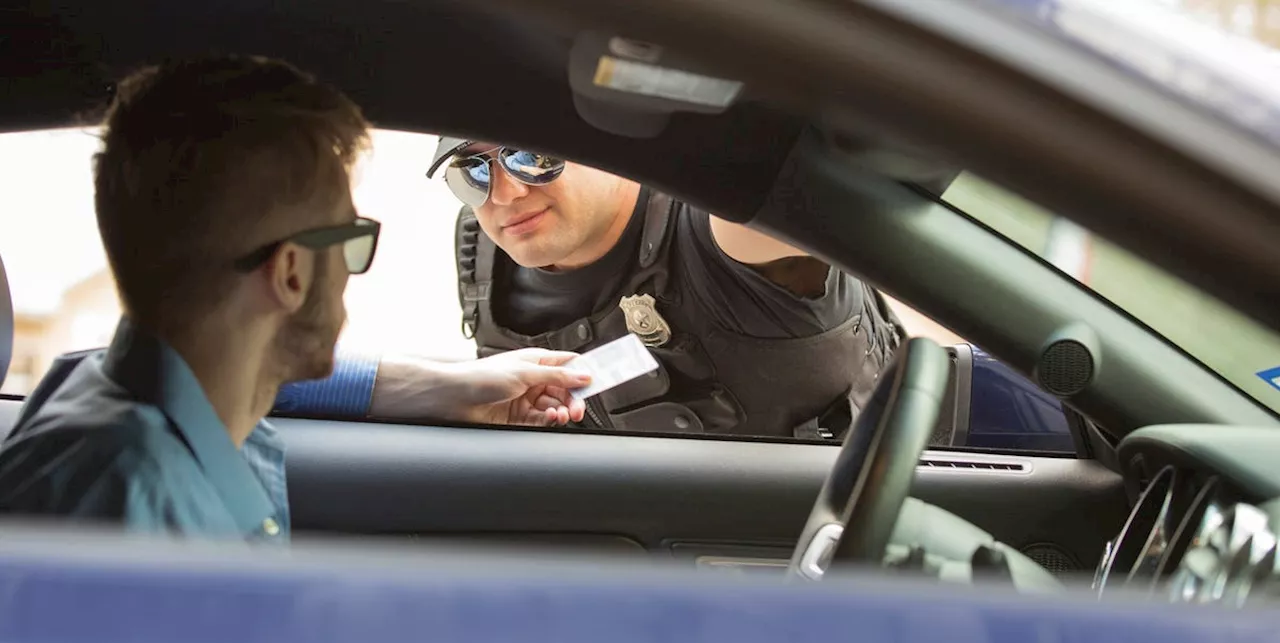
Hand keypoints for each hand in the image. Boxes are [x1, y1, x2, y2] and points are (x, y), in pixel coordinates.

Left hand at [445, 348, 592, 425]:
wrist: (455, 397)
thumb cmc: (481, 377)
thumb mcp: (525, 372)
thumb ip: (557, 376)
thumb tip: (583, 376)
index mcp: (537, 362)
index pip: (569, 365)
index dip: (585, 372)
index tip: (600, 380)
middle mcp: (534, 380)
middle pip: (566, 390)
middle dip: (575, 399)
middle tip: (579, 408)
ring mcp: (527, 399)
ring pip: (556, 406)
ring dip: (563, 411)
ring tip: (563, 414)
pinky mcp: (520, 417)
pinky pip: (543, 420)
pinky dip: (551, 420)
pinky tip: (552, 418)